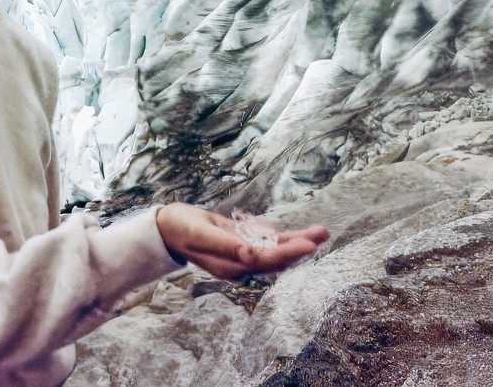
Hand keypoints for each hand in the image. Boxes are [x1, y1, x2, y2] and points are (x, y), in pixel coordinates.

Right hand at [155, 203, 328, 279]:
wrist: (169, 226)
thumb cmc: (182, 228)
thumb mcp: (201, 235)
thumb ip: (227, 246)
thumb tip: (252, 255)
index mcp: (231, 266)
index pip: (265, 261)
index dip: (288, 253)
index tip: (309, 244)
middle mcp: (241, 264)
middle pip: (276, 258)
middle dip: (300, 246)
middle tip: (323, 233)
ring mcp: (244, 254)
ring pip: (276, 249)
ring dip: (298, 240)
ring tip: (322, 230)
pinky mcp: (244, 243)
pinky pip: (269, 241)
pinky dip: (285, 236)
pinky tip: (302, 232)